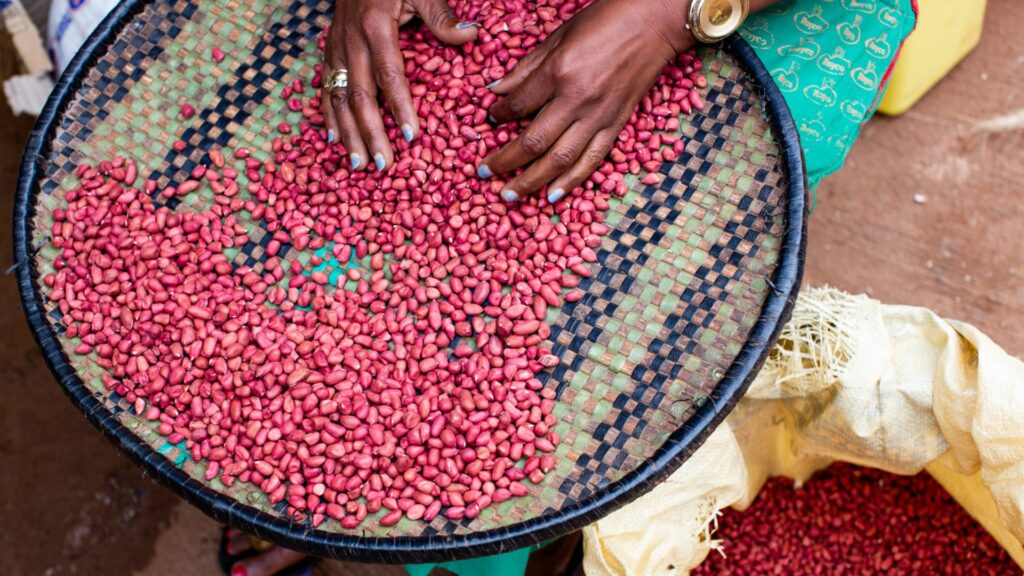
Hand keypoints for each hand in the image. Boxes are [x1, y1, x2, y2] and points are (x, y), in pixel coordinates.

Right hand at [322, 0, 478, 170]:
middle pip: (358, 95)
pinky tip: (334, 139)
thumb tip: (472, 36)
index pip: (389, 75)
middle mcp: (350, 41)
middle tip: (383, 166)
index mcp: (375, 27)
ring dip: (348, 134)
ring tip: (359, 164)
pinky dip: (328, 115)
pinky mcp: (328, 50)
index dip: (400, 108)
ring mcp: (335, 47)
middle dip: (371, 134)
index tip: (412, 137)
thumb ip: (442, 16)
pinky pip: (324, 87)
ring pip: (337, 97)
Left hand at [477, 0, 693, 202]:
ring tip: (509, 196)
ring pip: (559, 159)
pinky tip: (552, 196)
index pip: (518, 104)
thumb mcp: (559, 35)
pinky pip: (591, 159)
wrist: (654, 21)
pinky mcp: (617, 124)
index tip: (490, 120)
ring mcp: (598, 115)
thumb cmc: (605, 20)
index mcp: (558, 71)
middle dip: (504, 161)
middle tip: (483, 173)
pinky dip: (571, 181)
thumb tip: (496, 90)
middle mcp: (577, 99)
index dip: (499, 116)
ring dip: (531, 181)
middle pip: (533, 141)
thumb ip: (527, 67)